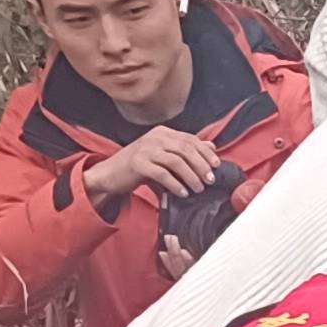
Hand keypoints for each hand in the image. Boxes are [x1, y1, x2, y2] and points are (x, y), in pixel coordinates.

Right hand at [84, 126, 221, 210]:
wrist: (110, 174)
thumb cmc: (140, 166)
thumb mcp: (163, 155)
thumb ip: (185, 151)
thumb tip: (211, 146)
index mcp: (162, 133)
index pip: (190, 139)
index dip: (205, 152)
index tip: (217, 165)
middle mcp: (154, 137)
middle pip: (185, 149)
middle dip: (201, 165)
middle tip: (210, 179)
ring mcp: (145, 149)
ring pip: (176, 161)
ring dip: (191, 176)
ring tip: (199, 188)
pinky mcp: (137, 163)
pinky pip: (162, 174)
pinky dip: (175, 184)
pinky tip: (183, 193)